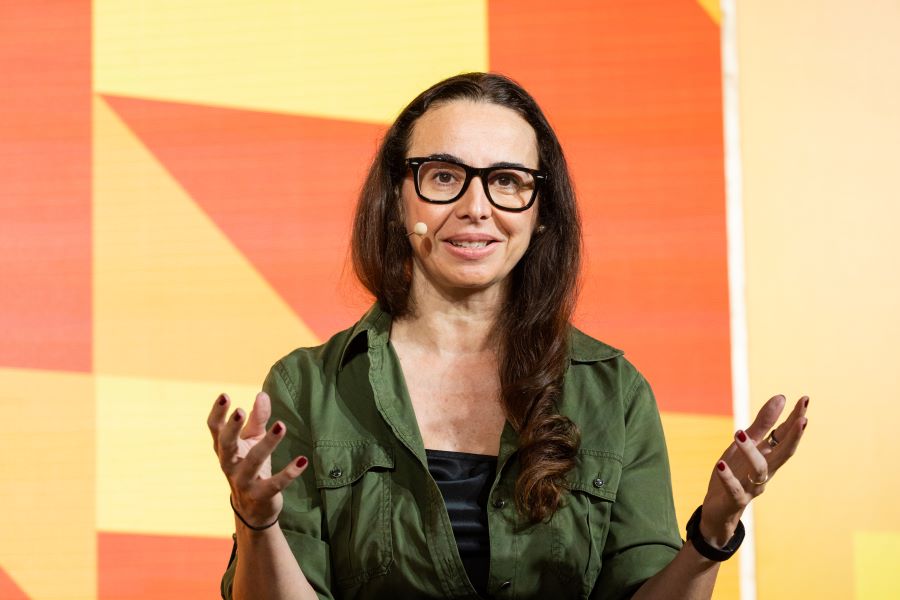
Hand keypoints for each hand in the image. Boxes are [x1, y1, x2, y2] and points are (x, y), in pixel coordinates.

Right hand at [207, 392, 308, 529]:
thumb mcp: (252, 440)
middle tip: (240, 411)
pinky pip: (276, 483)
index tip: (225, 395)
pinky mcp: (261, 494)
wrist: (252, 508)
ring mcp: (243, 481)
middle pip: (227, 445)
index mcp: (224, 448)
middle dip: (232, 428)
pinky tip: (302, 460)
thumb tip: (262, 394)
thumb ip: (258, 418)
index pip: (216, 429)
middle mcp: (229, 464)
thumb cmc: (250, 464)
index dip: (218, 413)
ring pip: (254, 461)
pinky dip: (289, 472)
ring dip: (268, 444)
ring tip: (281, 425)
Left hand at [699, 395, 808, 545]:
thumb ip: (763, 423)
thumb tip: (781, 397)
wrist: (719, 508)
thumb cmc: (735, 471)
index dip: (795, 419)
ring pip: (758, 470)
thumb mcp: (746, 444)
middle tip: (803, 418)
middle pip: (784, 453)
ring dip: (750, 452)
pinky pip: (734, 488)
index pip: (785, 435)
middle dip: (794, 436)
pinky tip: (721, 464)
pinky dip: (728, 477)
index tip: (805, 399)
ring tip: (739, 433)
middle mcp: (766, 471)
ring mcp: (752, 486)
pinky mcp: (736, 498)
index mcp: (769, 456)